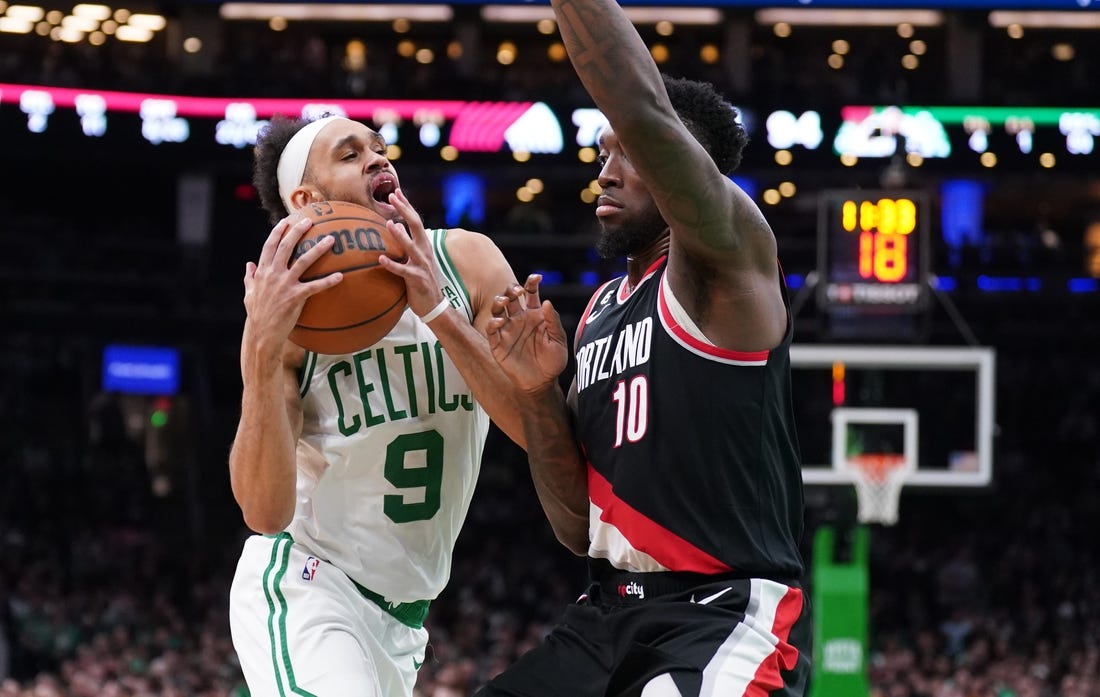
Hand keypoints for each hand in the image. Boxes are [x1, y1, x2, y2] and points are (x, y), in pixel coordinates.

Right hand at [242, 216, 342, 353]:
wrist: (262, 334)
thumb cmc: (257, 315)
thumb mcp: (249, 294)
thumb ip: (250, 278)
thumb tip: (248, 265)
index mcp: (263, 272)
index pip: (269, 246)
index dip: (278, 232)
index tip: (286, 221)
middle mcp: (273, 274)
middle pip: (286, 247)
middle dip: (298, 231)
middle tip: (310, 220)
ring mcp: (285, 285)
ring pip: (303, 261)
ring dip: (318, 249)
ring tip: (331, 239)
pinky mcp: (295, 297)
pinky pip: (315, 286)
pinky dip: (328, 281)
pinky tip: (340, 276)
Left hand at [377, 187, 447, 316]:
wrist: (434, 305)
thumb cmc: (421, 282)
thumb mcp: (415, 260)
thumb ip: (407, 245)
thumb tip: (395, 228)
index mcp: (424, 245)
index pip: (415, 220)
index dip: (406, 206)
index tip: (396, 192)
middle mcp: (425, 252)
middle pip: (416, 226)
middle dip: (404, 210)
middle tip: (392, 196)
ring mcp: (422, 265)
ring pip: (411, 247)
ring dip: (400, 235)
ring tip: (390, 224)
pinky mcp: (417, 279)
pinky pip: (403, 271)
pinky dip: (392, 264)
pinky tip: (381, 259)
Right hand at [487, 274, 568, 393]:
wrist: (543, 383)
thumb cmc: (553, 362)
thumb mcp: (558, 341)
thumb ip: (553, 322)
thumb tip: (547, 302)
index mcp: (534, 314)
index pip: (530, 293)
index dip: (531, 283)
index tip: (536, 278)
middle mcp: (519, 319)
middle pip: (510, 297)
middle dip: (511, 289)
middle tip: (517, 291)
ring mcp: (507, 330)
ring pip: (497, 309)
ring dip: (498, 302)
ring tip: (504, 301)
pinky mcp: (498, 344)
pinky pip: (491, 330)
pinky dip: (492, 323)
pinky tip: (499, 322)